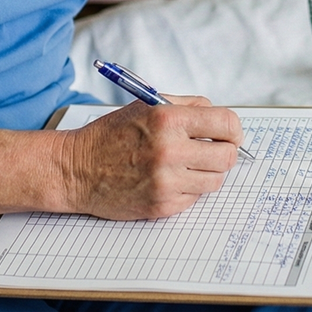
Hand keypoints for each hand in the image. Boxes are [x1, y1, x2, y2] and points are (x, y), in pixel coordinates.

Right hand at [60, 96, 241, 219]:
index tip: (230, 133)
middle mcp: (170, 150)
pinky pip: (195, 198)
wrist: (77, 169)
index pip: (227, 123)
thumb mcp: (147, 105)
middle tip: (213, 150)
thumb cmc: (112, 135)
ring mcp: (166, 181)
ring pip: (216, 180)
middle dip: (225, 151)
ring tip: (188, 164)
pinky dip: (188, 188)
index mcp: (168, 119)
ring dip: (207, 172)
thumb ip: (188, 106)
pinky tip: (169, 179)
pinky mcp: (162, 206)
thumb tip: (221, 117)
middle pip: (228, 156)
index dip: (233, 129)